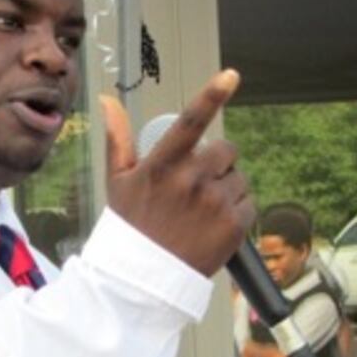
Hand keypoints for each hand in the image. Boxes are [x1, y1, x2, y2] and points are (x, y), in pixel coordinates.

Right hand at [102, 70, 252, 275]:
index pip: (191, 122)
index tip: (231, 75)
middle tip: (197, 187)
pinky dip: (236, 213)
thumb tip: (108, 100)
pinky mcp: (234, 225)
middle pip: (226, 151)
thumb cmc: (130, 227)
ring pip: (239, 179)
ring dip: (227, 190)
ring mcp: (215, 203)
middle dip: (218, 163)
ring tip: (201, 213)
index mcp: (163, 165)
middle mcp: (191, 180)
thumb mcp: (118, 181)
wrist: (142, 280)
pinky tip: (213, 227)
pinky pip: (248, 205)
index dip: (212, 95)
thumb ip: (119, 138)